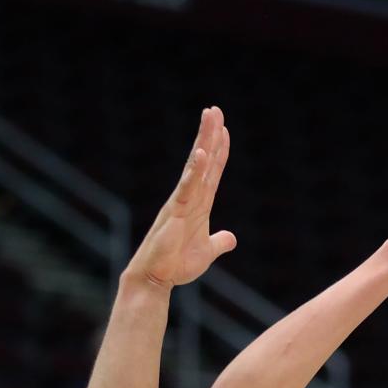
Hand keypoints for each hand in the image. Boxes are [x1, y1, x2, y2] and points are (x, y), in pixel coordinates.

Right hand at [124, 106, 236, 289]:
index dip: (219, 151)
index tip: (225, 129)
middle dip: (210, 134)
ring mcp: (181, 202)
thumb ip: (219, 243)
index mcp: (199, 205)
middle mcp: (189, 198)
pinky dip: (194, 171)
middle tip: (215, 110)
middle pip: (203, 160)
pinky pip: (187, 188)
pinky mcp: (175, 212)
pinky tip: (200, 154)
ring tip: (210, 118)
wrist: (156, 278)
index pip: (211, 172)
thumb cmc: (175, 265)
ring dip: (204, 141)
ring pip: (195, 166)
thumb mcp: (206, 252)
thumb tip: (231, 238)